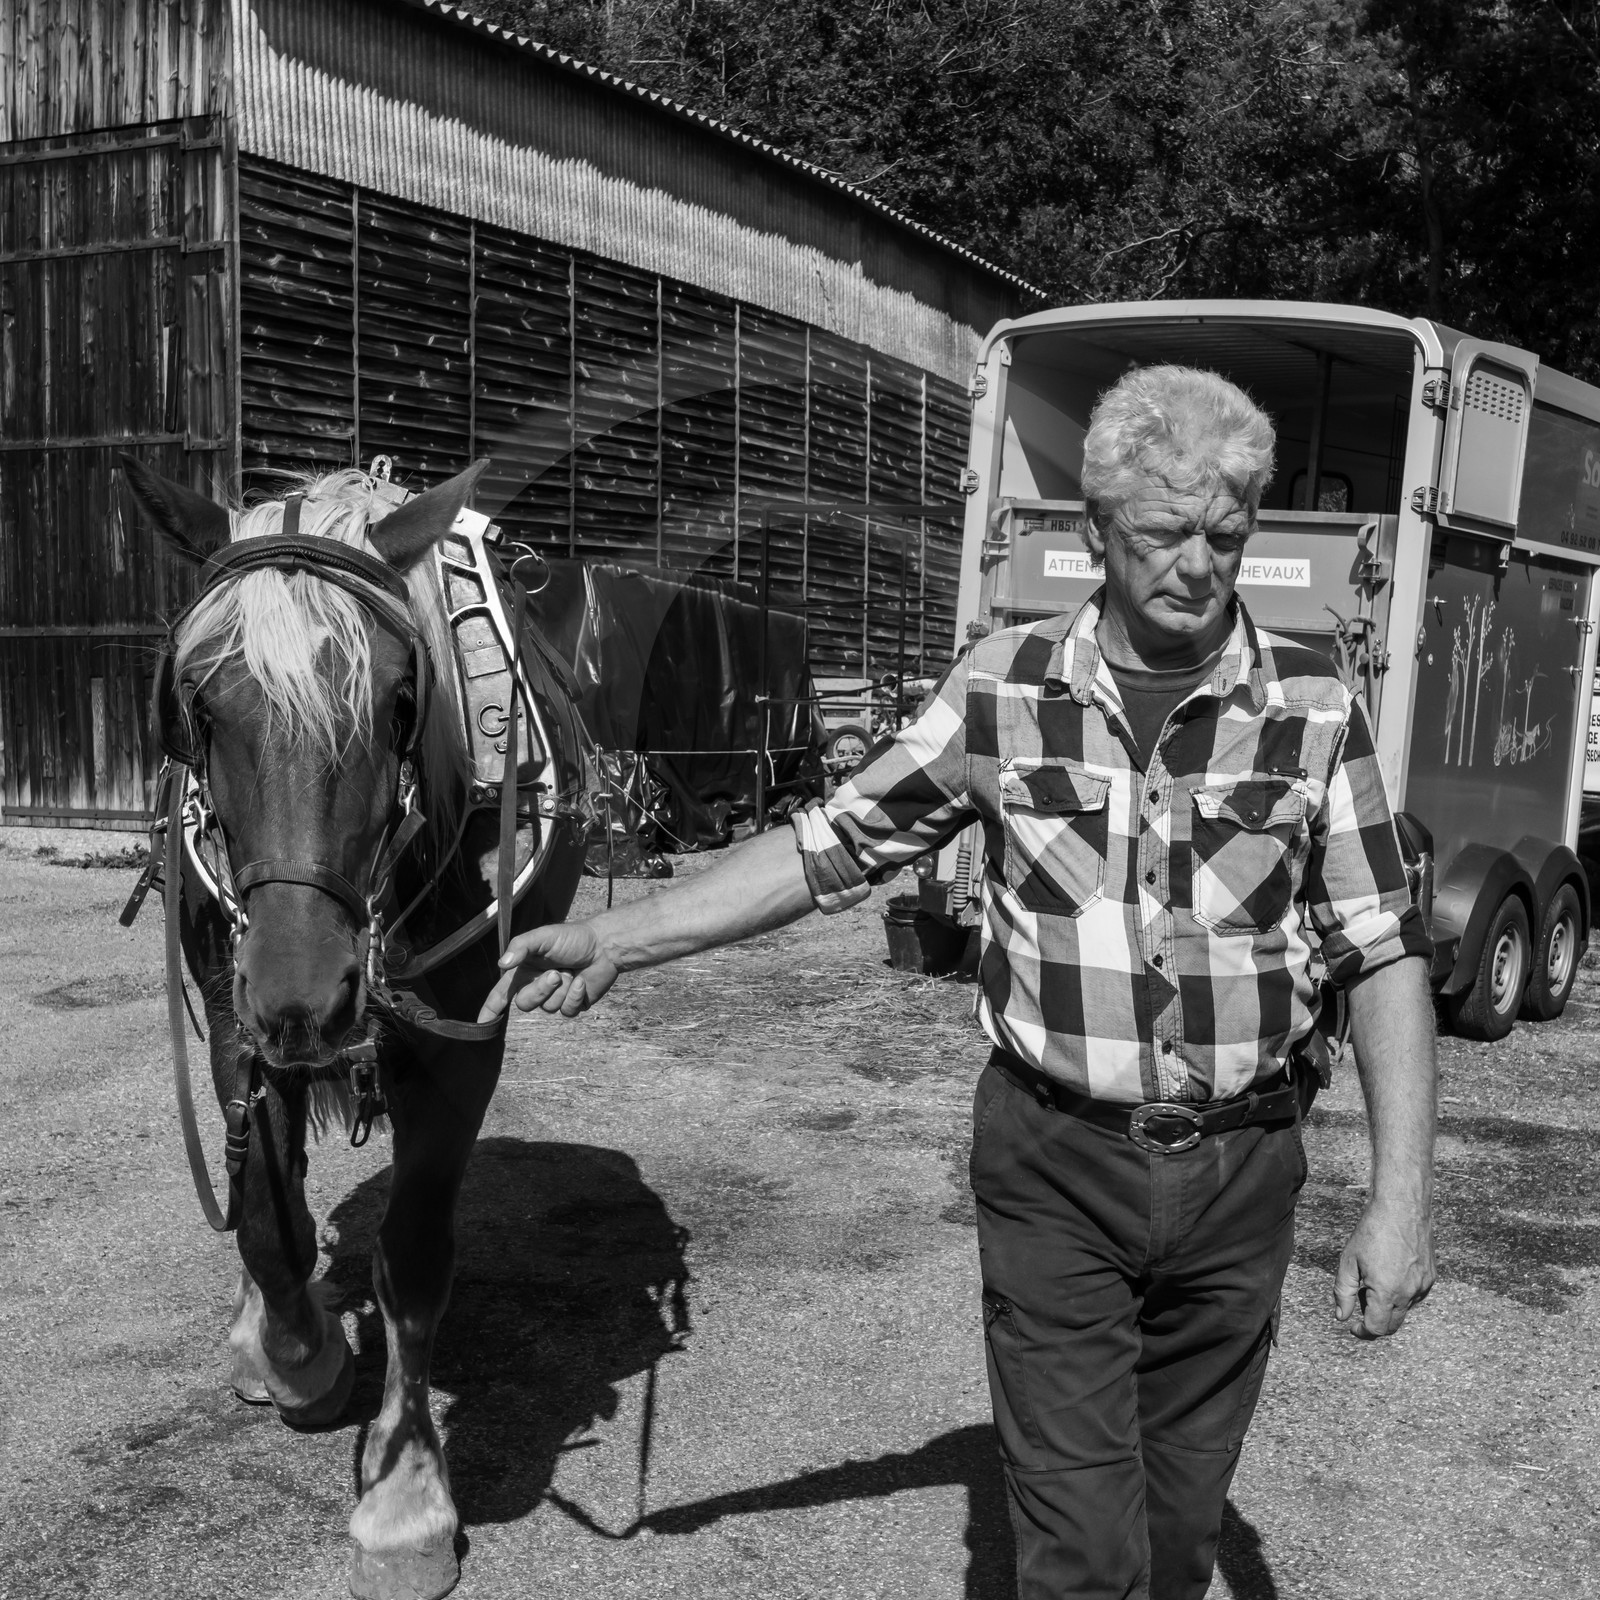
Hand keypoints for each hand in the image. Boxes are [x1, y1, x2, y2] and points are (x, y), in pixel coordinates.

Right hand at [476, 922, 619, 1022]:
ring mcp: (555, 996)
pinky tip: (582, 982)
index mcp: (524, 971)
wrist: (604, 946)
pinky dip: (575, 996)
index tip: (482, 1023)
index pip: (501, 994)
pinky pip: (567, 1011)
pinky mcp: (573, 1004)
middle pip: (525, 1004)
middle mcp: (537, 985)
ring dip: (561, 990)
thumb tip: (502, 963)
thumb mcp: (543, 936)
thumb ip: (521, 947)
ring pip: (548, 1008)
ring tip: (571, 972)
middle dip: (540, 990)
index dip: (490, 1009)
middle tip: (556, 974)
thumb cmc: (572, 937)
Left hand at [1333, 1197, 1434, 1338]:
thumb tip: (1342, 1316)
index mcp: (1387, 1292)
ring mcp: (1424, 1286)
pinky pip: (1416, 1297)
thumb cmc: (1372, 1231)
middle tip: (1360, 1304)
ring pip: (1405, 1311)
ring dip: (1388, 1308)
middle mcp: (1409, 1293)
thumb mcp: (1349, 1261)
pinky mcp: (1431, 1277)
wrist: (1402, 1208)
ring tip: (1372, 1282)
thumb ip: (1343, 1292)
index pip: (1377, 1328)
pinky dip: (1401, 1296)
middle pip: (1393, 1325)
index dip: (1363, 1332)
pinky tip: (1389, 1275)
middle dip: (1375, 1322)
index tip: (1353, 1327)